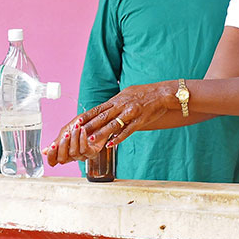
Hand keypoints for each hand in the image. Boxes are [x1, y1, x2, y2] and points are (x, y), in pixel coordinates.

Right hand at [41, 116, 100, 166]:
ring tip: (76, 127)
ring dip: (74, 138)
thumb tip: (44, 152)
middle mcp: (72, 156)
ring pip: (74, 153)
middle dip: (63, 146)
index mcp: (64, 152)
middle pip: (62, 160)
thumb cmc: (81, 125)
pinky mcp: (93, 153)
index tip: (53, 145)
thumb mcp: (66, 131)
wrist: (96, 118)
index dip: (51, 156)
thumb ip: (57, 142)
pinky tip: (83, 130)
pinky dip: (83, 139)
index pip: (53, 161)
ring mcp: (83, 156)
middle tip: (66, 134)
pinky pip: (85, 150)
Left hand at [43, 81, 177, 165]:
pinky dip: (119, 138)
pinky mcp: (140, 121)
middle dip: (89, 125)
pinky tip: (111, 144)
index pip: (98, 108)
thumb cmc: (145, 93)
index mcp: (117, 99)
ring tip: (91, 140)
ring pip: (113, 124)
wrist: (163, 93)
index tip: (76, 121)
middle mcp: (122, 106)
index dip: (87, 115)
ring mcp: (130, 113)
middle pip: (102, 116)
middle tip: (77, 132)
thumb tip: (106, 108)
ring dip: (102, 133)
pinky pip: (127, 131)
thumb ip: (116, 102)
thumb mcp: (128, 93)